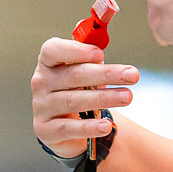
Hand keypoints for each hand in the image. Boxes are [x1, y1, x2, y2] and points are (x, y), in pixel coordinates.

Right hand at [31, 38, 136, 159]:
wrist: (66, 127)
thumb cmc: (77, 90)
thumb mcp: (83, 70)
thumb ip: (91, 55)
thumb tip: (101, 40)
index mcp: (48, 62)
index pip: (53, 50)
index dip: (76, 51)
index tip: (100, 54)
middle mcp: (40, 82)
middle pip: (73, 76)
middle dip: (106, 74)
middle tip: (132, 75)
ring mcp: (41, 107)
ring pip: (73, 101)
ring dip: (104, 98)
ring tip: (127, 97)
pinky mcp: (46, 130)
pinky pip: (69, 128)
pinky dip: (89, 127)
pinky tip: (106, 126)